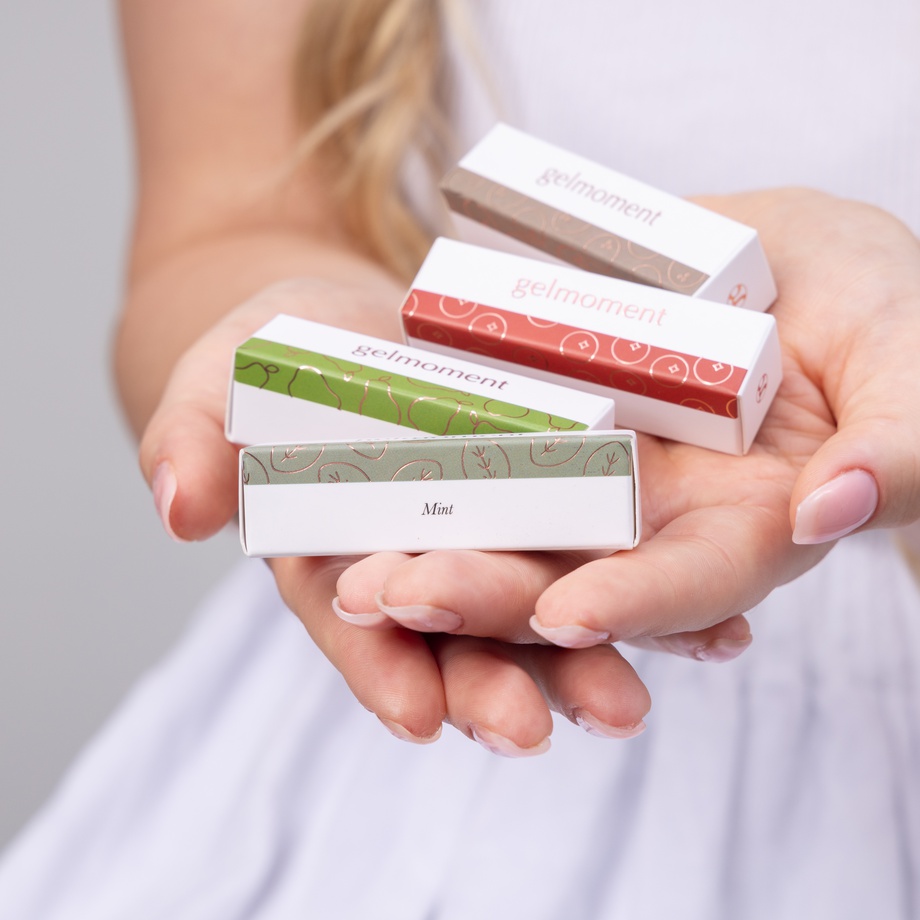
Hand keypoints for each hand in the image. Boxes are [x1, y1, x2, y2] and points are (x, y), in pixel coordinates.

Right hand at [138, 278, 653, 755]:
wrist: (352, 315)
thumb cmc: (279, 352)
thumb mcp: (223, 375)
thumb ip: (194, 436)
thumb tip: (178, 510)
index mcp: (342, 555)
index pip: (357, 626)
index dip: (380, 670)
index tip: (413, 715)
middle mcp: (426, 562)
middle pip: (459, 636)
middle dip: (494, 686)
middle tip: (533, 730)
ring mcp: (497, 533)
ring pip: (542, 612)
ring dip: (584, 663)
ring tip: (629, 706)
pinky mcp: (558, 495)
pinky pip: (606, 549)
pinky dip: (653, 595)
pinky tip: (710, 629)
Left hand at [340, 190, 919, 656]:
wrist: (803, 249)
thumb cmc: (884, 305)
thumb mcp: (908, 364)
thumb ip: (897, 446)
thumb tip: (833, 508)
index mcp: (745, 527)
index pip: (688, 584)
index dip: (633, 603)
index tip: (564, 617)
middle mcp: (657, 515)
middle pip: (568, 569)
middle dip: (483, 592)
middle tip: (389, 598)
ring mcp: (597, 466)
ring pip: (507, 520)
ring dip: (430, 544)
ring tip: (347, 567)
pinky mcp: (550, 412)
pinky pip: (483, 440)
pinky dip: (426, 459)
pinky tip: (357, 469)